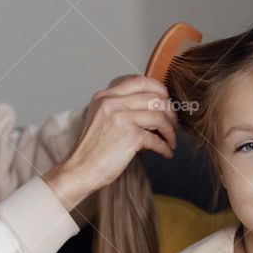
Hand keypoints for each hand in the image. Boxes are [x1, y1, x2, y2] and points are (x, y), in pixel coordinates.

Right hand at [45, 75, 177, 210]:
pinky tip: (166, 152)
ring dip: (170, 130)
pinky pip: (157, 138)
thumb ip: (122, 108)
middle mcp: (112, 103)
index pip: (139, 80)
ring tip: (171, 140)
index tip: (166, 101)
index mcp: (105, 96)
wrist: (79, 171)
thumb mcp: (101, 118)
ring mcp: (121, 118)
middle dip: (170, 111)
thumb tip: (154, 108)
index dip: (159, 89)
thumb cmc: (92, 150)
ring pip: (160, 116)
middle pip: (154, 97)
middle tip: (173, 124)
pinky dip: (165, 147)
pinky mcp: (130, 137)